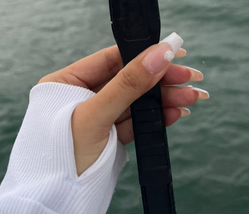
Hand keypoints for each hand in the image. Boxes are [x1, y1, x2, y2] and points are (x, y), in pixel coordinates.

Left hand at [39, 33, 208, 174]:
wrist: (56, 207)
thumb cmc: (61, 159)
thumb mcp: (95, 117)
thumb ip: (127, 84)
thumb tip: (158, 54)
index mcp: (66, 83)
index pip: (110, 59)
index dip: (142, 53)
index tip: (171, 50)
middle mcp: (81, 96)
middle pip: (127, 79)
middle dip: (161, 79)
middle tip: (190, 77)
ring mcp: (96, 118)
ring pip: (135, 101)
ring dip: (164, 99)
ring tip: (191, 96)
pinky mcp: (108, 138)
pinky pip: (135, 122)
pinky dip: (156, 118)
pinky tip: (175, 112)